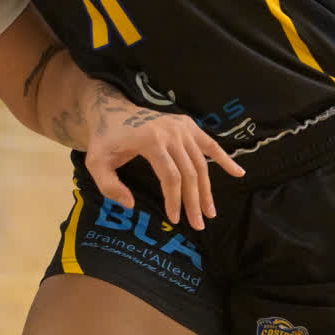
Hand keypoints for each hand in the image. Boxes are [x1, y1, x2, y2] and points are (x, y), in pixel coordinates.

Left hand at [80, 92, 244, 231]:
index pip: (170, 176)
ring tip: (210, 212)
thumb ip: (109, 186)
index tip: (174, 219)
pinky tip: (238, 173)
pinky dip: (225, 158)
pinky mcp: (187, 125)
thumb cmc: (105, 140)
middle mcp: (171, 132)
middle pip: (189, 172)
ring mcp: (181, 127)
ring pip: (201, 163)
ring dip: (207, 189)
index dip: (175, 199)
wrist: (111, 111)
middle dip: (194, 201)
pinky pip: (210, 144)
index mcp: (151, 140)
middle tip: (198, 224)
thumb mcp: (96, 163)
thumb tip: (131, 205)